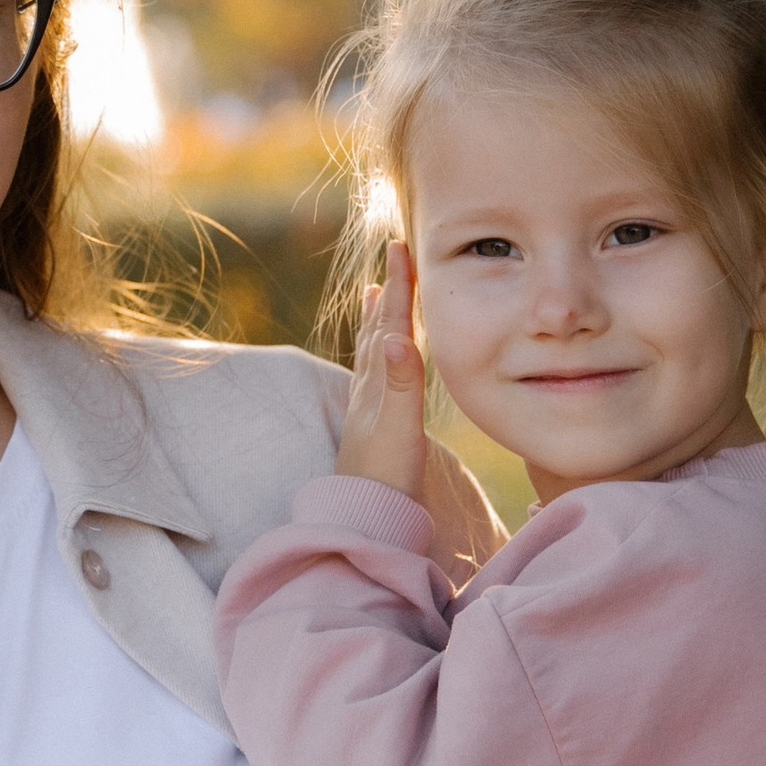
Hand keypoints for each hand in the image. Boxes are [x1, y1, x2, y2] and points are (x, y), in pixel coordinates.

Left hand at [337, 244, 428, 500]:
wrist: (364, 519)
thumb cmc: (386, 478)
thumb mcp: (399, 428)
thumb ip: (401, 383)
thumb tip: (396, 336)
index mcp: (377, 381)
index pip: (389, 323)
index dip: (397, 285)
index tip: (399, 247)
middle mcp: (368, 388)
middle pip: (378, 327)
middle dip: (389, 291)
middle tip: (394, 258)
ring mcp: (369, 406)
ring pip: (374, 349)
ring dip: (379, 318)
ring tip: (377, 294)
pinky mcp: (374, 425)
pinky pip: (376, 374)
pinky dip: (380, 354)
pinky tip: (380, 359)